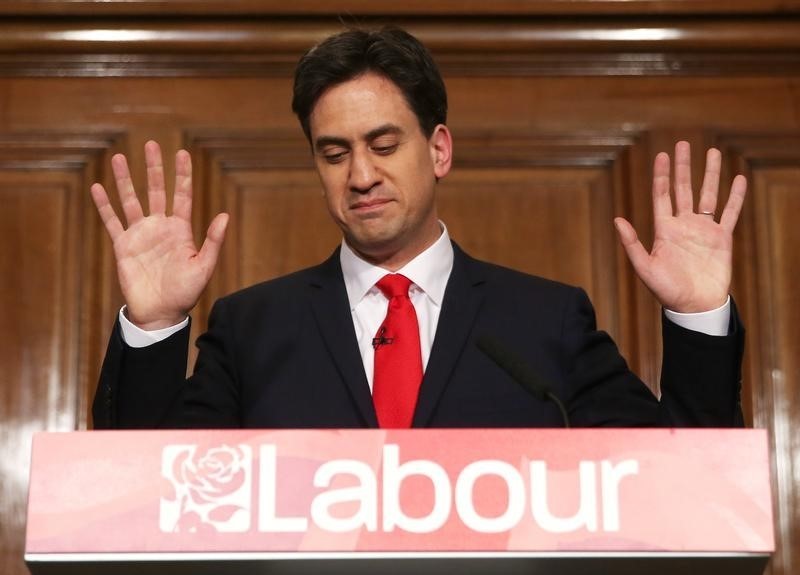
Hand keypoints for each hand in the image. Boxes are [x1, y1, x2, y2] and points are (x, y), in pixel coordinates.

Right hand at [90, 140, 228, 329]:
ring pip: (131, 200)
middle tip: (151, 144)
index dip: (182, 175)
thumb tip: (224, 216)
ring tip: (119, 157)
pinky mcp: (123, 245)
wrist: (161, 312)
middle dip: (154, 168)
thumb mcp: (204, 266)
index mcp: (181, 230)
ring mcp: (140, 234)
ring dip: (125, 180)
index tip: (182, 153)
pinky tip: (97, 187)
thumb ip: (213, 241)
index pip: (182, 196)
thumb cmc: (185, 292)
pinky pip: (112, 221)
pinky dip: (104, 205)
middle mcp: (160, 226)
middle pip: (156, 191)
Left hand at [614, 141, 745, 312]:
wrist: (694, 306)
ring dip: (710, 175)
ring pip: (707, 195)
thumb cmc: (667, 291)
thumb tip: (617, 220)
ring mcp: (703, 230)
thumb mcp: (645, 268)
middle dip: (682, 167)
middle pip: (683, 189)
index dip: (662, 175)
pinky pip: (730, 213)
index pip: (662, 195)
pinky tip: (738, 179)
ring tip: (712, 152)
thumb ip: (632, 244)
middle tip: (682, 144)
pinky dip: (735, 197)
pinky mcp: (722, 238)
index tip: (661, 155)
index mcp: (664, 230)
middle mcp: (683, 225)